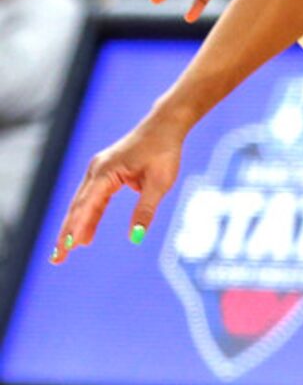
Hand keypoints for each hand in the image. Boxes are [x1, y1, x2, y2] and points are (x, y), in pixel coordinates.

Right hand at [49, 111, 188, 262]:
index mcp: (106, 171)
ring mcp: (98, 170)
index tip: (69, 247)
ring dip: (74, 227)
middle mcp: (97, 170)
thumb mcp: (160, 183)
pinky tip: (84, 235)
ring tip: (65, 251)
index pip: (88, 204)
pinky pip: (92, 199)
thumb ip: (146, 210)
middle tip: (57, 258)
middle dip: (66, 234)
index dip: (78, 227)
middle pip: (78, 207)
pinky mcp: (104, 172)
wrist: (164, 126)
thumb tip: (136, 236)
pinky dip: (87, 216)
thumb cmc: (164, 152)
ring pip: (82, 204)